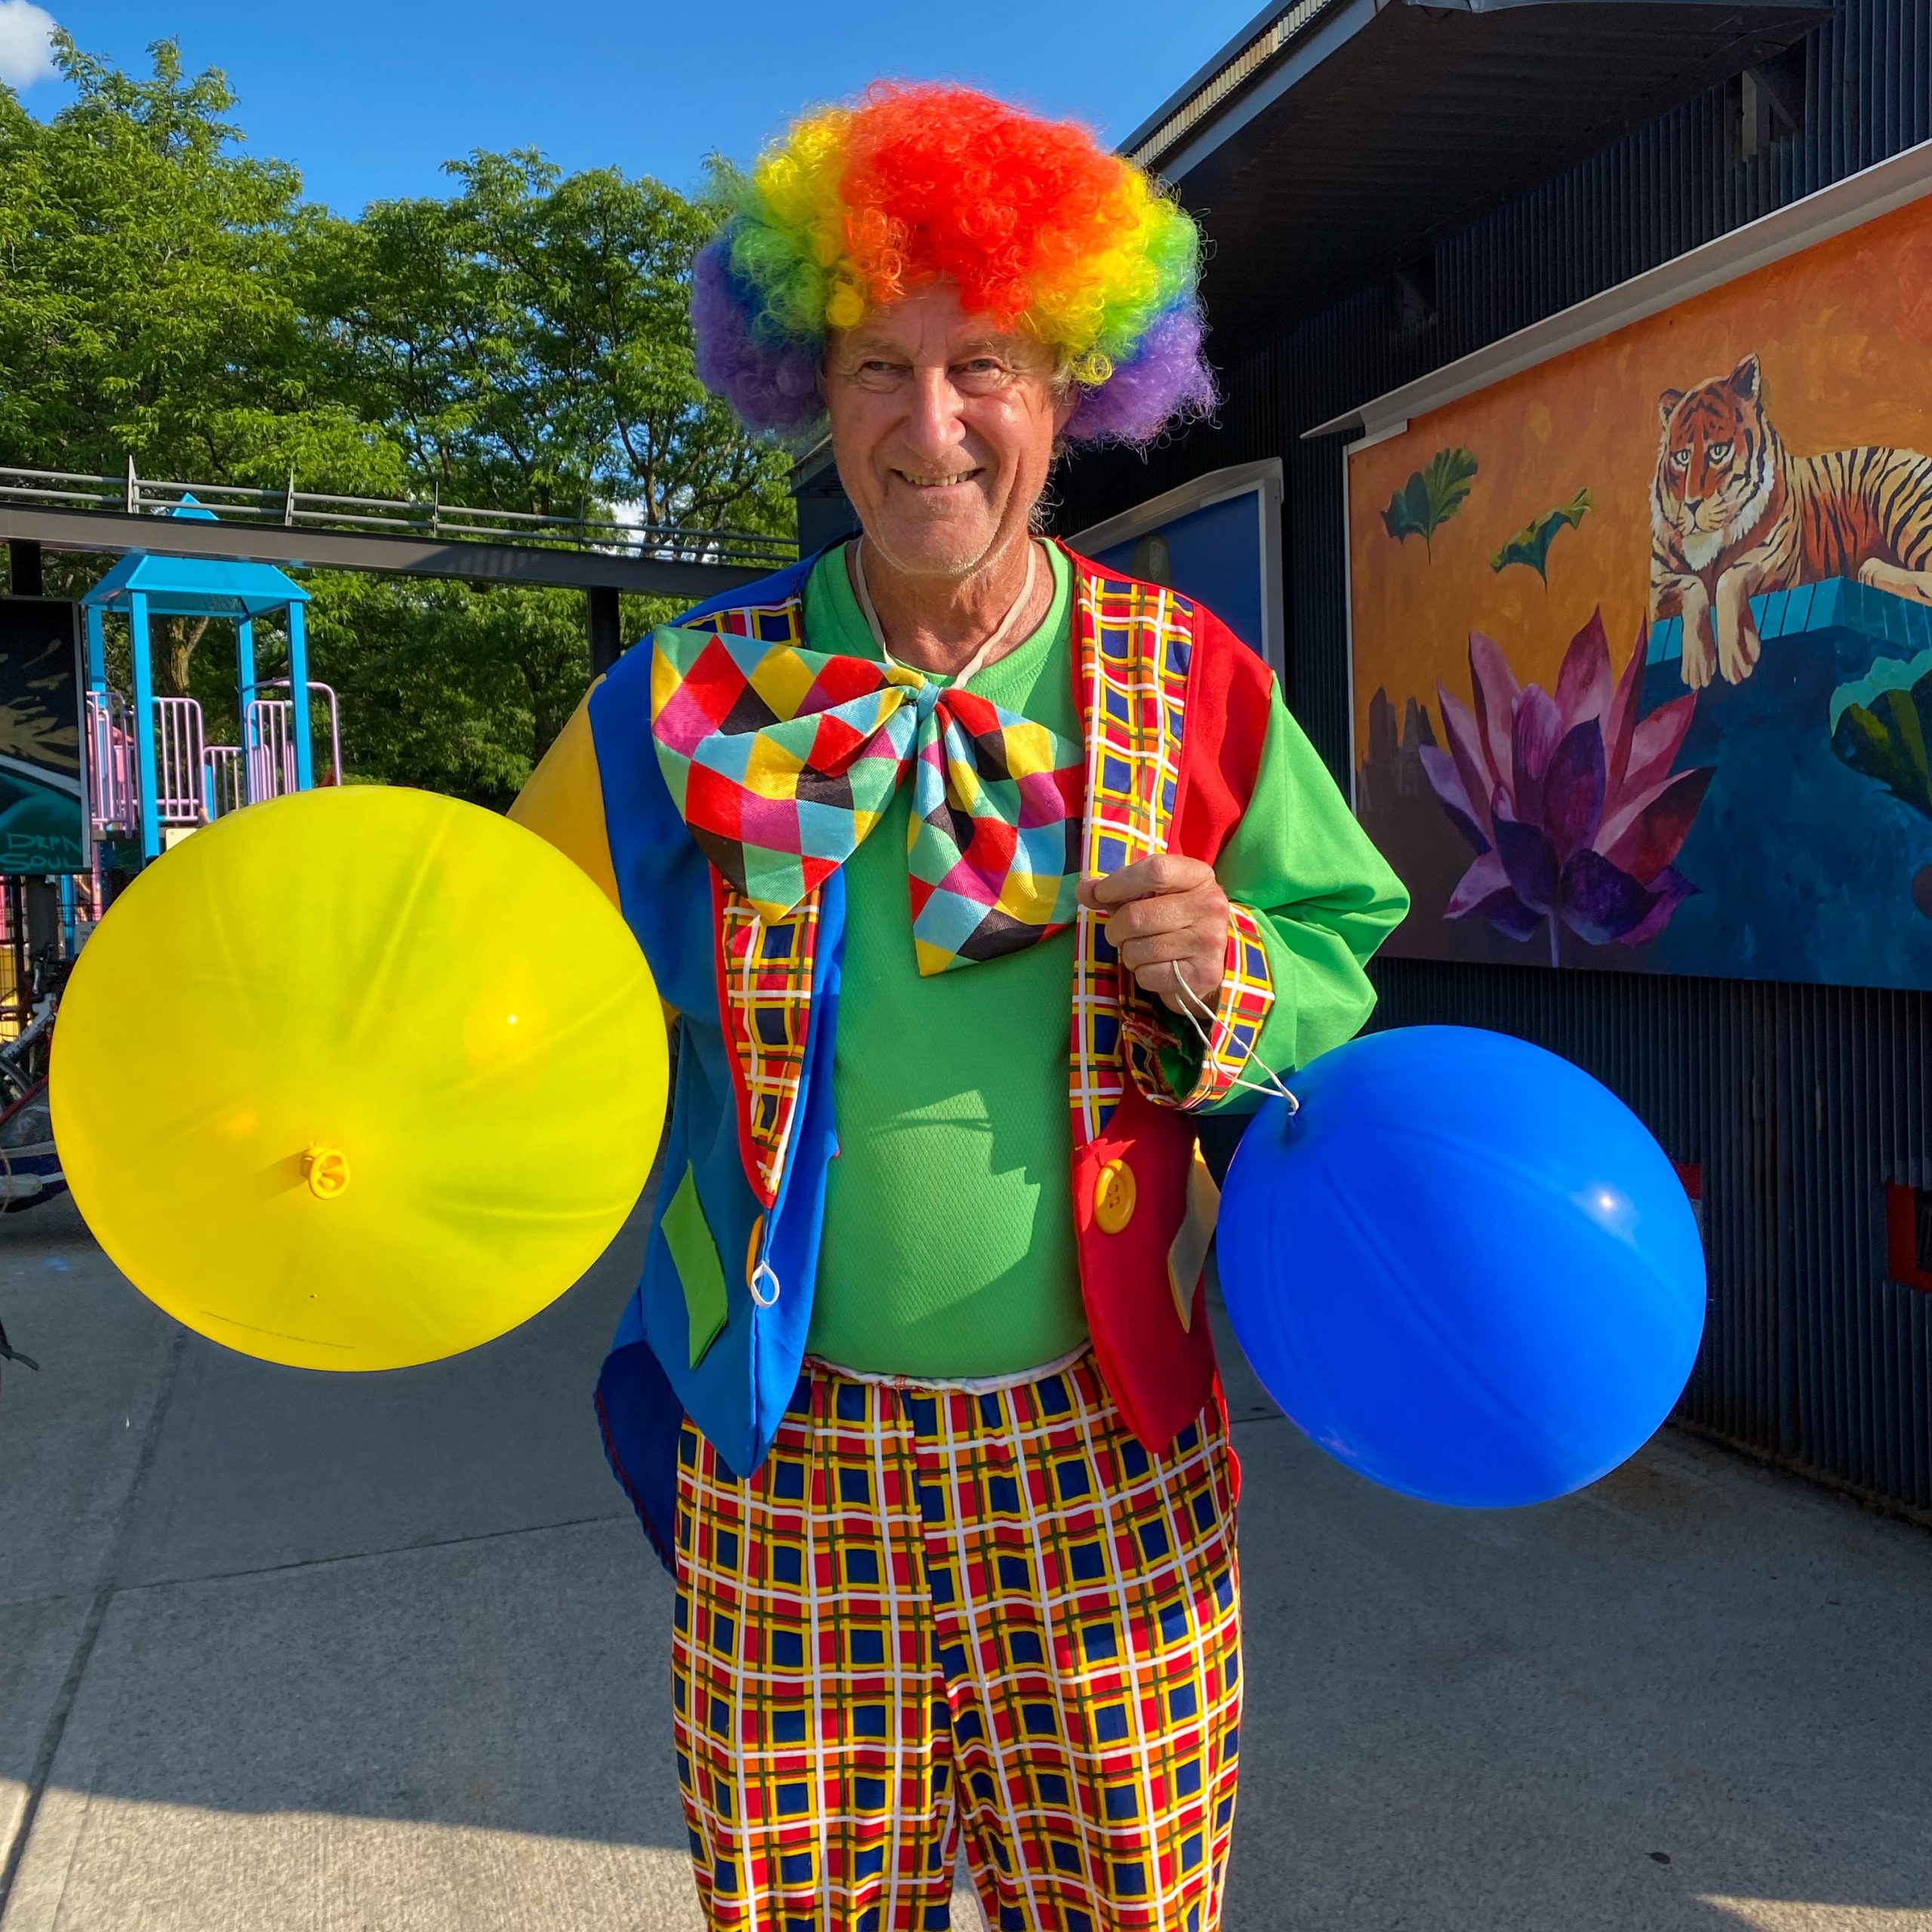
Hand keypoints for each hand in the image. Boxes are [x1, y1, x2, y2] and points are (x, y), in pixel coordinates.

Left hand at [1076, 854, 1229, 1015]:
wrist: (1207, 960)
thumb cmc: (1171, 920)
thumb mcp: (1147, 896)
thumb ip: (1113, 891)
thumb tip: (1084, 890)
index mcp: (1199, 876)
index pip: (1155, 870)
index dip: (1118, 883)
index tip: (1100, 894)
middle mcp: (1210, 905)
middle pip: (1136, 916)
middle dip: (1115, 929)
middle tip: (1120, 933)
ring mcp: (1209, 941)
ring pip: (1137, 949)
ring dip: (1128, 953)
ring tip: (1143, 949)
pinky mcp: (1203, 974)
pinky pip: (1147, 975)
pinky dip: (1142, 974)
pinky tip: (1158, 967)